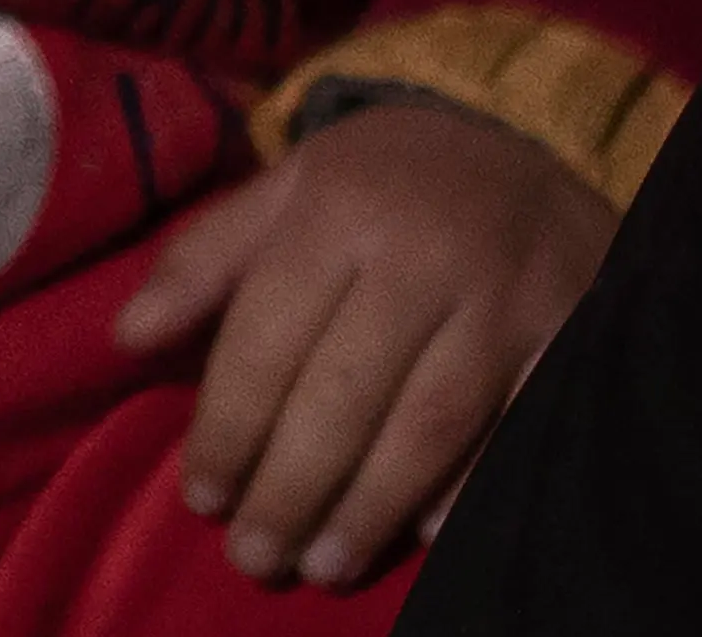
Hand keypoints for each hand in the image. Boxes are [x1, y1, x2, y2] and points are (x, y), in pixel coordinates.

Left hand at [111, 99, 611, 588]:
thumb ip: (205, 259)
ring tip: (323, 563)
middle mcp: (425, 251)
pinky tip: (427, 536)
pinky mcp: (574, 330)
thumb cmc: (384, 179)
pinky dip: (474, 486)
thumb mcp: (288, 187)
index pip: (268, 336)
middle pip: (346, 393)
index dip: (230, 425)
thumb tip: (127, 336)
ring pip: (430, 422)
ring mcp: (509, 295)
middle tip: (254, 556)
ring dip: (371, 506)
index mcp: (340, 208)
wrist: (526, 140)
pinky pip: (520, 425)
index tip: (202, 497)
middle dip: (291, 485)